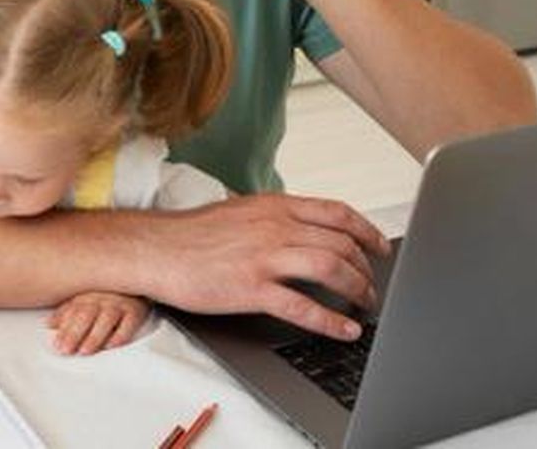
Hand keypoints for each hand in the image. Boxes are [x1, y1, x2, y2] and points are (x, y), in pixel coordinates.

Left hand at [47, 291, 150, 354]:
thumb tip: (49, 324)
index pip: (72, 312)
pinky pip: (129, 323)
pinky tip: (110, 346)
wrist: (136, 275)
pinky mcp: (136, 311)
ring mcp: (120, 304)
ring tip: (84, 351)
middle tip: (65, 350)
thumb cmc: (107, 290)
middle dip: (74, 334)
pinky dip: (120, 335)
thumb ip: (67, 310)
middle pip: (86, 315)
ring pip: (106, 319)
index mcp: (87, 295)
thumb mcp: (85, 296)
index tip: (56, 345)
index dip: (64, 329)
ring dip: (94, 336)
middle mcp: (102, 298)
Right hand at [146, 193, 389, 340]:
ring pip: (330, 268)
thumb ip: (275, 218)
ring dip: (356, 289)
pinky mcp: (251, 287)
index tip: (380, 247)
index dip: (367, 231)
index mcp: (275, 206)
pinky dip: (331, 320)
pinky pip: (303, 305)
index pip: (337, 212)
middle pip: (341, 242)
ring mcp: (264, 256)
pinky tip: (344, 330)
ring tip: (364, 305)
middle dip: (366, 268)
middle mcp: (275, 226)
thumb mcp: (241, 211)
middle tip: (372, 286)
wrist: (155, 249)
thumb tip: (304, 231)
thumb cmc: (192, 235)